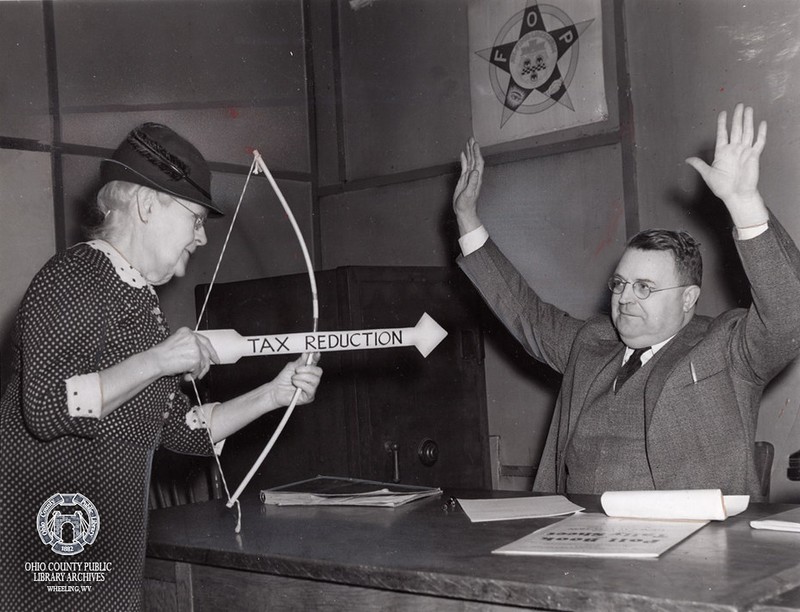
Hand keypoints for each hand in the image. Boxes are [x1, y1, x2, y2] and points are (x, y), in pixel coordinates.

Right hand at [150, 327, 219, 380]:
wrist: (155, 361)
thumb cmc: (162, 355)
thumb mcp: (176, 344)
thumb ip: (188, 347)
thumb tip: (199, 357)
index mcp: (187, 332)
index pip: (204, 341)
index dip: (210, 350)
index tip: (214, 357)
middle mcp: (193, 338)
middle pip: (206, 351)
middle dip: (209, 362)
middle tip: (209, 368)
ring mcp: (195, 348)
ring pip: (203, 362)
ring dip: (198, 371)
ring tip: (190, 375)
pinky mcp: (196, 358)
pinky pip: (198, 369)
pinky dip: (193, 375)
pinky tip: (186, 376)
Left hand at [271, 353, 321, 406]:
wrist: (276, 390)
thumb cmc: (283, 379)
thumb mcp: (291, 367)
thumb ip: (300, 361)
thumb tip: (307, 353)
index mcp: (309, 371)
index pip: (316, 364)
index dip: (316, 358)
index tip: (315, 354)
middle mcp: (312, 380)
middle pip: (319, 372)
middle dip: (308, 369)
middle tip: (297, 370)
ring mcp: (311, 388)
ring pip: (315, 380)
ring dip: (302, 377)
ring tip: (293, 378)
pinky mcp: (309, 397)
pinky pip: (310, 389)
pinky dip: (301, 384)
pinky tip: (295, 384)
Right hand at [453, 137, 483, 234]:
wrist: (464, 210)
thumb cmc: (466, 204)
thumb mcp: (469, 194)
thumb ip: (472, 183)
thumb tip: (474, 171)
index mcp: (476, 178)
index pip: (478, 163)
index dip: (477, 153)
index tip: (475, 144)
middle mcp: (474, 176)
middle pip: (475, 159)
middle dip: (473, 149)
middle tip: (471, 138)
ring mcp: (469, 177)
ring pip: (470, 161)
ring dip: (469, 152)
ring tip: (468, 142)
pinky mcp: (464, 179)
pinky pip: (464, 167)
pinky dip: (464, 159)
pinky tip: (463, 154)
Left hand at [686, 103, 767, 226]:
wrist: (736, 195)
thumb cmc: (722, 187)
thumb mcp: (707, 174)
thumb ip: (699, 165)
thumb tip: (687, 159)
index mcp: (722, 152)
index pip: (722, 133)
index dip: (722, 123)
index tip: (722, 113)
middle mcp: (734, 150)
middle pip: (736, 129)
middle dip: (737, 117)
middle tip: (739, 105)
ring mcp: (745, 152)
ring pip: (747, 132)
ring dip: (748, 121)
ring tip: (748, 109)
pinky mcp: (754, 156)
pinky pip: (759, 142)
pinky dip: (761, 133)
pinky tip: (762, 123)